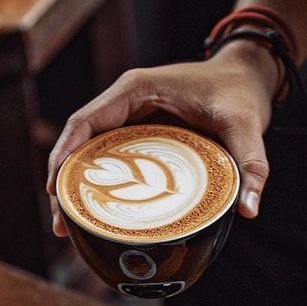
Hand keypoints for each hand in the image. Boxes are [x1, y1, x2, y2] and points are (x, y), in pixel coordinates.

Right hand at [46, 46, 275, 235]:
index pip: (86, 120)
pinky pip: (108, 158)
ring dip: (76, 186)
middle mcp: (125, 101)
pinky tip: (95, 214)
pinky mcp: (137, 133)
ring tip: (68, 227)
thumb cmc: (239, 94)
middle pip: (79, 140)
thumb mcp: (247, 127)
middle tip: (60, 224)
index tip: (55, 189)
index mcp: (137, 89)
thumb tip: (251, 210)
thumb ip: (251, 166)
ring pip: (89, 151)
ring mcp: (129, 117)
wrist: (245, 78)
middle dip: (64, 180)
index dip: (65, 154)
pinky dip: (97, 184)